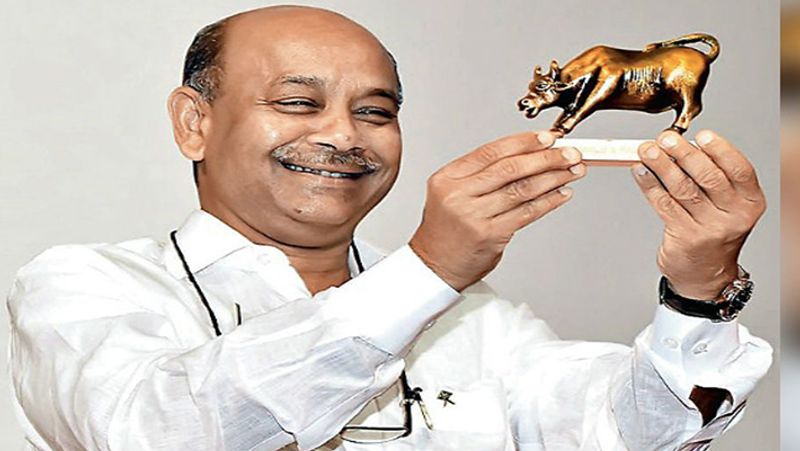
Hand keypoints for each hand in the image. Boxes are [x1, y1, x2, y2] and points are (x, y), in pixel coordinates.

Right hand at [409, 131, 585, 290]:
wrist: (434, 265)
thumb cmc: (446, 230)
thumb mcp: (451, 193)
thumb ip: (482, 175)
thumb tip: (527, 156)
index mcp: (448, 178)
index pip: (491, 152)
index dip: (523, 142)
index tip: (547, 138)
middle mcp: (459, 194)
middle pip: (509, 168)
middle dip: (545, 158)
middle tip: (568, 153)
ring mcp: (474, 215)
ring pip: (522, 189)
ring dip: (553, 178)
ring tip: (571, 171)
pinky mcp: (490, 235)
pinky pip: (526, 213)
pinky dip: (548, 202)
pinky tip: (561, 194)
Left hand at [632, 130, 765, 299]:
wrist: (705, 274)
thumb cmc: (713, 231)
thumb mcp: (726, 205)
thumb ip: (712, 177)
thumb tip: (680, 146)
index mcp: (749, 202)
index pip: (739, 169)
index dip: (720, 150)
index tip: (701, 135)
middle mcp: (734, 216)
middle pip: (708, 177)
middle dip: (684, 154)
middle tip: (666, 138)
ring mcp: (709, 228)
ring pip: (682, 189)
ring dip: (661, 166)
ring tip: (647, 150)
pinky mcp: (685, 237)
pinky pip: (664, 204)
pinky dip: (650, 185)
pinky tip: (640, 172)